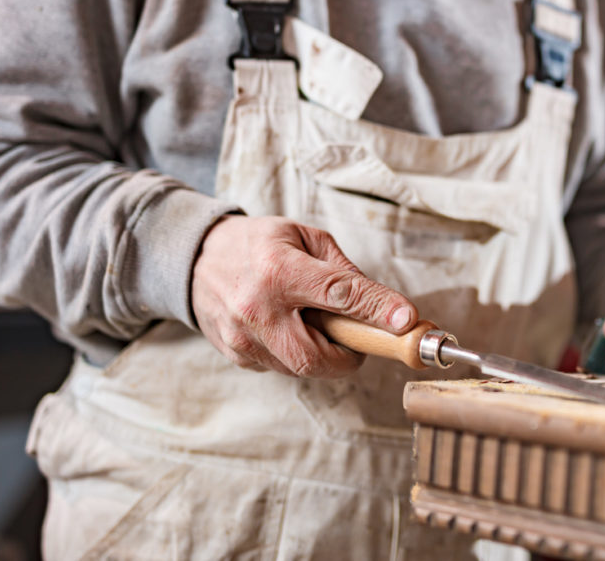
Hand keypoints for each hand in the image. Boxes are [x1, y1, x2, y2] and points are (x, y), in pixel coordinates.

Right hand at [192, 215, 416, 377]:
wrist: (197, 258)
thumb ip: (342, 270)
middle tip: (361, 340)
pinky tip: (292, 330)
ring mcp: (242, 337)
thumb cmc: (257, 244)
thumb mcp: (303, 236)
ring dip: (325, 355)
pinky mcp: (237, 355)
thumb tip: (382, 305)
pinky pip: (282, 368)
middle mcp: (257, 308)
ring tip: (319, 326)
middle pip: (317, 355)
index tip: (407, 321)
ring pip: (301, 368)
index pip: (339, 295)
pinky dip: (298, 355)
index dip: (377, 311)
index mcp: (279, 269)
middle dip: (349, 355)